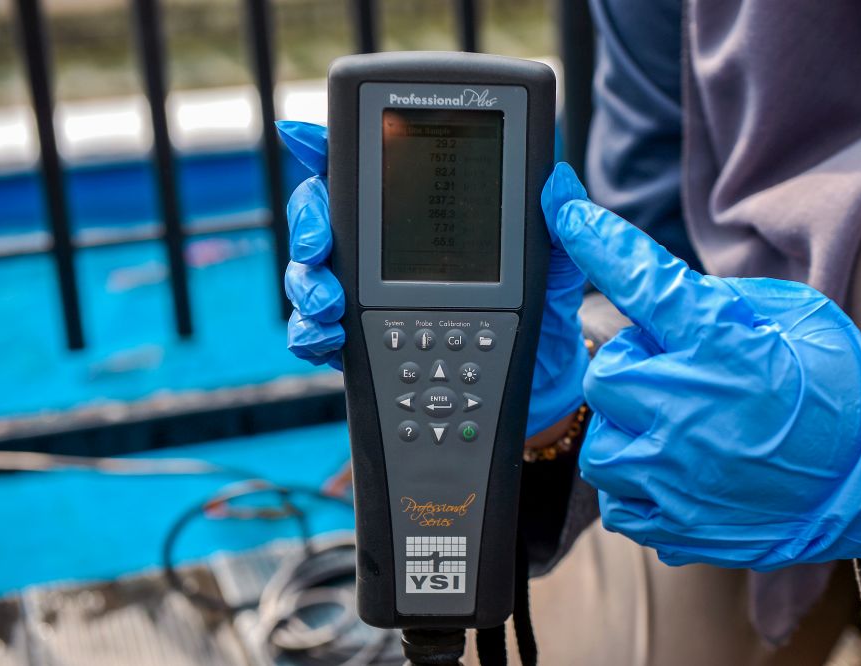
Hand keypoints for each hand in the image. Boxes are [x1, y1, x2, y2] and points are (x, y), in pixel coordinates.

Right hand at [276, 123, 587, 436]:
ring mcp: (369, 295)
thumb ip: (555, 224)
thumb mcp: (554, 264)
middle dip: (309, 225)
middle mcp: (386, 247)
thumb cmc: (541, 312)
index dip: (327, 147)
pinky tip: (329, 340)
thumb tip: (557, 182)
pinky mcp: (365, 342)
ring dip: (307, 284)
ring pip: (311, 274)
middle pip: (323, 216)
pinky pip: (317, 333)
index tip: (303, 140)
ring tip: (330, 305)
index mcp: (425, 213)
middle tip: (317, 247)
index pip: (371, 168)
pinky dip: (312, 336)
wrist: (535, 379)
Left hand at [544, 163, 860, 569]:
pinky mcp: (678, 524)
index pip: (645, 284)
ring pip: (601, 443)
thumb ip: (717, 303)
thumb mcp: (792, 319)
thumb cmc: (840, 390)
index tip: (567, 213)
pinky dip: (636, 484)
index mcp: (725, 349)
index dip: (599, 243)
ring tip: (675, 428)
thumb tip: (661, 295)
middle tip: (673, 373)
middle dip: (630, 366)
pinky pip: (617, 501)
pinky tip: (675, 470)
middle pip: (604, 372)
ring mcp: (680, 476)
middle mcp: (691, 412)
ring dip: (629, 429)